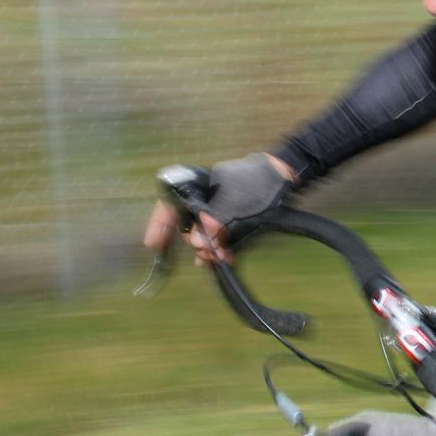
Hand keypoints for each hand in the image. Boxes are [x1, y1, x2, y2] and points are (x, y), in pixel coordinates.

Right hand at [141, 153, 295, 266]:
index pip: (169, 205)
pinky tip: (224, 259)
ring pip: (205, 234)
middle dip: (194, 242)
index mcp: (196, 187)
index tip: (153, 245)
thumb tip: (198, 242)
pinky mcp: (232, 221)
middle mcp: (203, 199)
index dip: (159, 225)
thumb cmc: (255, 181)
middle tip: (204, 252)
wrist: (282, 177)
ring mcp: (217, 210)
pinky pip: (220, 237)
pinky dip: (221, 248)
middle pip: (188, 225)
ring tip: (217, 257)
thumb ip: (214, 221)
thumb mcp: (233, 201)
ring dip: (209, 249)